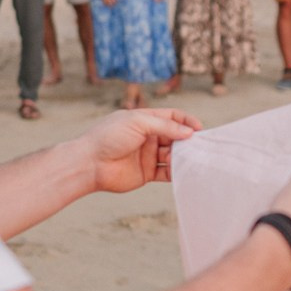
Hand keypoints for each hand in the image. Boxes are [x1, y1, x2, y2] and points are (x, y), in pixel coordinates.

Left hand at [78, 108, 204, 193]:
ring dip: (183, 156)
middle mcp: (148, 137)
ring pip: (173, 155)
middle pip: (175, 136)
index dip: (187, 121)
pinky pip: (166, 172)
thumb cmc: (109, 137)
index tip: (199, 128)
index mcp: (145, 120)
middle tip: (200, 146)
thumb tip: (189, 132)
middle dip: (188, 140)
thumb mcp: (139, 123)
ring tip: (192, 159)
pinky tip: (184, 171)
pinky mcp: (147, 173)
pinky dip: (177, 172)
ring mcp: (148, 155)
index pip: (172, 117)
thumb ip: (165, 127)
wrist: (90, 164)